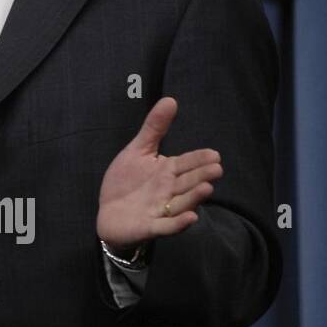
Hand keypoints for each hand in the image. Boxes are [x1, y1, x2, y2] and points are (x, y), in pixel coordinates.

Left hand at [96, 96, 222, 253]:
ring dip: (194, 197)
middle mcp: (169, 191)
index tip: (214, 154)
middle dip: (201, 176)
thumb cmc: (126, 182)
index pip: (186, 163)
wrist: (109, 214)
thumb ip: (154, 128)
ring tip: (207, 188)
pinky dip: (178, 223)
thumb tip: (170, 100)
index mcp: (167, 172)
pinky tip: (190, 217)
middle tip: (217, 169)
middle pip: (188, 183)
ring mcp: (161, 210)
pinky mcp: (150, 226)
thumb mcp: (138, 151)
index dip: (198, 159)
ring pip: (181, 203)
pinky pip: (167, 226)